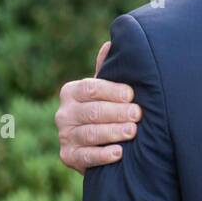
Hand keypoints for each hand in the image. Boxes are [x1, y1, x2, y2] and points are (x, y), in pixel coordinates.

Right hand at [55, 41, 140, 172]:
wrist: (97, 145)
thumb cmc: (106, 110)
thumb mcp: (106, 91)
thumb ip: (107, 70)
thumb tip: (110, 44)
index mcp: (71, 92)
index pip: (90, 89)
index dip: (112, 91)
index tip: (132, 94)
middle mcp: (64, 113)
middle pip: (92, 111)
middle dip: (117, 112)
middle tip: (137, 114)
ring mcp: (64, 136)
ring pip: (90, 133)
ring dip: (113, 132)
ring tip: (132, 131)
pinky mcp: (68, 157)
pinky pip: (86, 157)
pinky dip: (103, 155)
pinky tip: (119, 153)